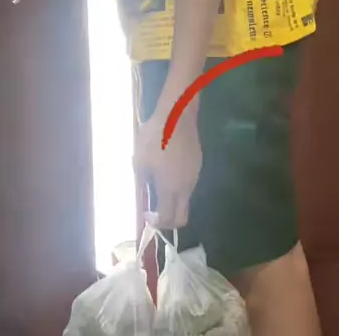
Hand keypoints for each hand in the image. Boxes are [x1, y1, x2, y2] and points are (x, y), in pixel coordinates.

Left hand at [134, 109, 201, 229]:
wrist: (177, 115)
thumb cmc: (155, 137)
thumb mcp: (140, 159)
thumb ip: (141, 179)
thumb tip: (144, 189)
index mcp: (170, 188)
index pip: (168, 218)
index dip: (157, 223)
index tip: (147, 215)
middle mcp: (186, 187)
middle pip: (182, 216)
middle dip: (169, 220)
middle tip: (156, 211)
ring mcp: (195, 175)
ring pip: (186, 199)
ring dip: (174, 200)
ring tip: (159, 184)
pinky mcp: (198, 163)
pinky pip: (189, 182)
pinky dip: (179, 185)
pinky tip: (169, 168)